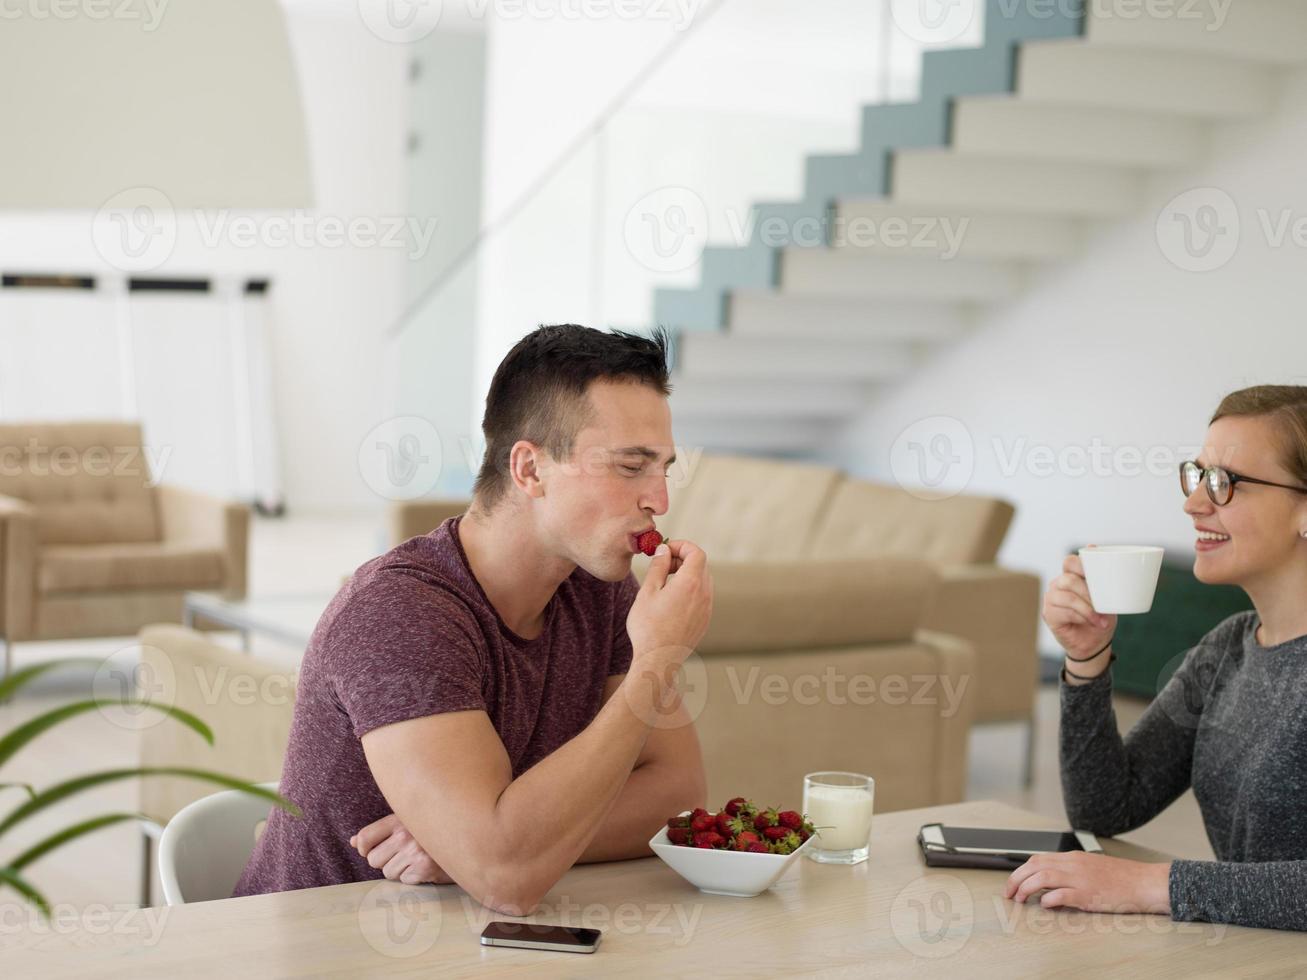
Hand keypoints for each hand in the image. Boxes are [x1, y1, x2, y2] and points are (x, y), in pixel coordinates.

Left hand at [350, 813, 452, 884]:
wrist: (468, 839)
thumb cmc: (432, 831)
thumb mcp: (406, 823)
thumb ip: (379, 832)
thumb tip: (353, 842)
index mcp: (399, 819)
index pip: (365, 838)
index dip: (363, 848)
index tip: (370, 850)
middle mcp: (406, 835)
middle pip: (373, 860)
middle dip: (384, 861)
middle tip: (402, 854)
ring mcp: (415, 852)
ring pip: (388, 873)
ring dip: (399, 870)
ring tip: (416, 859)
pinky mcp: (424, 868)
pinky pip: (404, 880)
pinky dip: (413, 877)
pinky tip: (425, 866)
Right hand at [626, 539, 712, 676]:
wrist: (659, 660)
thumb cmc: (648, 627)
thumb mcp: (648, 592)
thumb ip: (658, 567)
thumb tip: (664, 550)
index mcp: (690, 583)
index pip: (696, 552)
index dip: (681, 546)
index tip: (664, 550)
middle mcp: (704, 594)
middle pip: (700, 565)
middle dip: (682, 559)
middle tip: (661, 566)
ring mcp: (707, 608)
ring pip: (702, 580)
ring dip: (686, 575)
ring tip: (663, 584)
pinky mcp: (705, 620)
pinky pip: (701, 596)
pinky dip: (689, 590)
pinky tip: (670, 601)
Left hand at [1004, 852, 1171, 914]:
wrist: (1145, 882)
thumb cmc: (1121, 877)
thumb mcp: (1091, 867)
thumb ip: (1070, 872)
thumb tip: (1051, 886)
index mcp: (1073, 857)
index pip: (1038, 859)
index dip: (1020, 870)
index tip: (1012, 882)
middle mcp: (1073, 864)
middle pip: (1034, 865)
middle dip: (1016, 878)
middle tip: (1009, 893)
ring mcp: (1080, 879)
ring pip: (1042, 877)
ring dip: (1026, 888)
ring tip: (1020, 899)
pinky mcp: (1088, 894)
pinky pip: (1061, 895)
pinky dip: (1048, 900)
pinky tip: (1045, 905)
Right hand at [1043, 551, 1117, 662]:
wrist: (1095, 643)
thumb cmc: (1101, 617)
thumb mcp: (1108, 598)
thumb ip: (1101, 577)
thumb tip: (1094, 546)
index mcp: (1071, 576)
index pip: (1070, 562)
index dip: (1081, 564)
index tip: (1098, 573)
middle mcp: (1058, 585)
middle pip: (1068, 579)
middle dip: (1089, 593)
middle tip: (1103, 606)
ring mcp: (1051, 599)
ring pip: (1067, 597)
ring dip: (1087, 609)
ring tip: (1101, 619)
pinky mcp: (1048, 614)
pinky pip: (1064, 612)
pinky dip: (1081, 617)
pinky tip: (1091, 623)